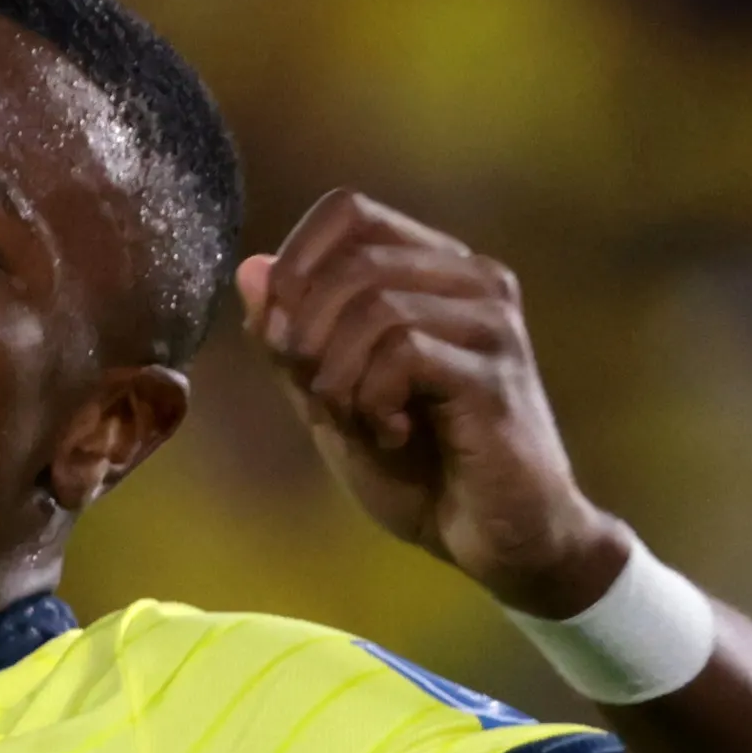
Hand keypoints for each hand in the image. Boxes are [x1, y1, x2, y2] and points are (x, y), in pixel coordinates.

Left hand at [237, 191, 625, 619]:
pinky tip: (393, 433)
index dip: (295, 263)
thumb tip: (249, 268)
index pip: (349, 211)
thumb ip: (293, 342)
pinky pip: (403, 352)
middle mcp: (473, 280)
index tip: (283, 339)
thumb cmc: (424, 472)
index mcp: (436, 272)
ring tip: (359, 421)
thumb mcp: (335, 403)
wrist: (502, 542)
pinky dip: (373, 400)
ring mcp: (491, 322)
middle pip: (353, 259)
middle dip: (307, 334)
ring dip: (338, 376)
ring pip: (374, 304)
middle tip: (319, 396)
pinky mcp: (495, 372)